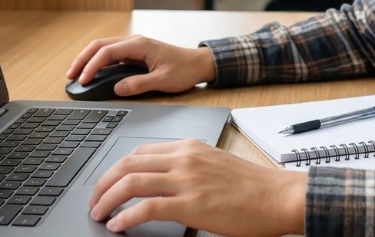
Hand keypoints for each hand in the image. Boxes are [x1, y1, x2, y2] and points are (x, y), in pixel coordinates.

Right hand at [66, 35, 216, 95]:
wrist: (198, 63)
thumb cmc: (184, 70)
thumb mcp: (163, 80)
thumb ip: (140, 84)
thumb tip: (118, 89)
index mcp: (139, 45)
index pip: (107, 52)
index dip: (92, 65)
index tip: (83, 79)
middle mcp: (133, 42)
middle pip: (99, 45)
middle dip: (82, 59)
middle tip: (70, 76)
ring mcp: (133, 46)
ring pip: (103, 48)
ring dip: (88, 59)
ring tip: (76, 74)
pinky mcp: (134, 53)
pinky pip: (110, 54)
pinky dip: (97, 62)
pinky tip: (91, 72)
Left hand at [88, 139, 306, 235]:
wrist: (280, 196)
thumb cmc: (254, 188)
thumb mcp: (216, 165)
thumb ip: (189, 169)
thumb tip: (164, 185)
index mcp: (189, 147)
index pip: (139, 152)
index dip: (115, 169)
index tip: (106, 184)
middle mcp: (184, 158)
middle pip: (127, 164)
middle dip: (103, 183)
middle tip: (95, 201)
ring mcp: (186, 179)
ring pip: (130, 182)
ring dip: (107, 200)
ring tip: (99, 214)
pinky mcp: (190, 204)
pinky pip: (146, 208)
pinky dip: (126, 217)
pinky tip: (119, 226)